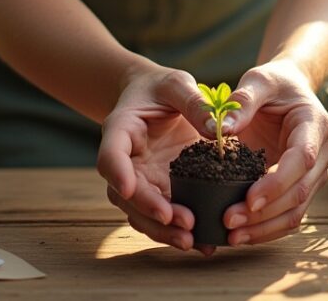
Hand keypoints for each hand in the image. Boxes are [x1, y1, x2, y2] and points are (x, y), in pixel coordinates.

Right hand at [97, 63, 212, 253]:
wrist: (155, 99)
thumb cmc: (162, 88)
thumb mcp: (177, 84)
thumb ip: (193, 101)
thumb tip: (216, 130)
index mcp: (120, 130)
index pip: (110, 155)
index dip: (117, 173)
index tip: (128, 189)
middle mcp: (125, 162)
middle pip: (125, 194)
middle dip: (150, 211)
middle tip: (181, 223)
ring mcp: (140, 180)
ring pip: (140, 213)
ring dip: (163, 230)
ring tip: (192, 242)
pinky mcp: (158, 191)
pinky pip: (162, 217)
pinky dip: (177, 232)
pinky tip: (202, 244)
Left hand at [217, 60, 327, 246]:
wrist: (288, 90)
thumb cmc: (273, 84)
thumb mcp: (258, 80)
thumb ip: (243, 100)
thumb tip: (221, 127)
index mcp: (314, 124)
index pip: (302, 159)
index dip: (277, 183)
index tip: (248, 200)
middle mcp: (322, 152)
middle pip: (300, 192)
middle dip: (265, 213)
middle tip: (229, 223)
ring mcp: (315, 173)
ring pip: (297, 211)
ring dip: (266, 228)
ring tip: (232, 237)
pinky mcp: (302, 186)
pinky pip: (289, 214)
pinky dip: (267, 228)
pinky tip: (241, 234)